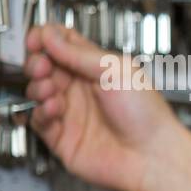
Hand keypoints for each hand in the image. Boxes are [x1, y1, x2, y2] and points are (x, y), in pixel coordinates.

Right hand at [22, 22, 185, 190]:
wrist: (153, 155)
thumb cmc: (147, 115)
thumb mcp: (115, 70)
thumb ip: (79, 53)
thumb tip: (51, 36)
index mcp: (97, 69)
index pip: (62, 46)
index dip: (45, 39)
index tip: (36, 40)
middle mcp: (82, 90)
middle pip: (45, 67)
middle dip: (38, 63)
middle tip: (42, 66)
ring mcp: (72, 113)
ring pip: (37, 92)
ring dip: (38, 87)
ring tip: (50, 90)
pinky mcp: (63, 138)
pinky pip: (39, 121)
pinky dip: (40, 112)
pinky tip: (53, 108)